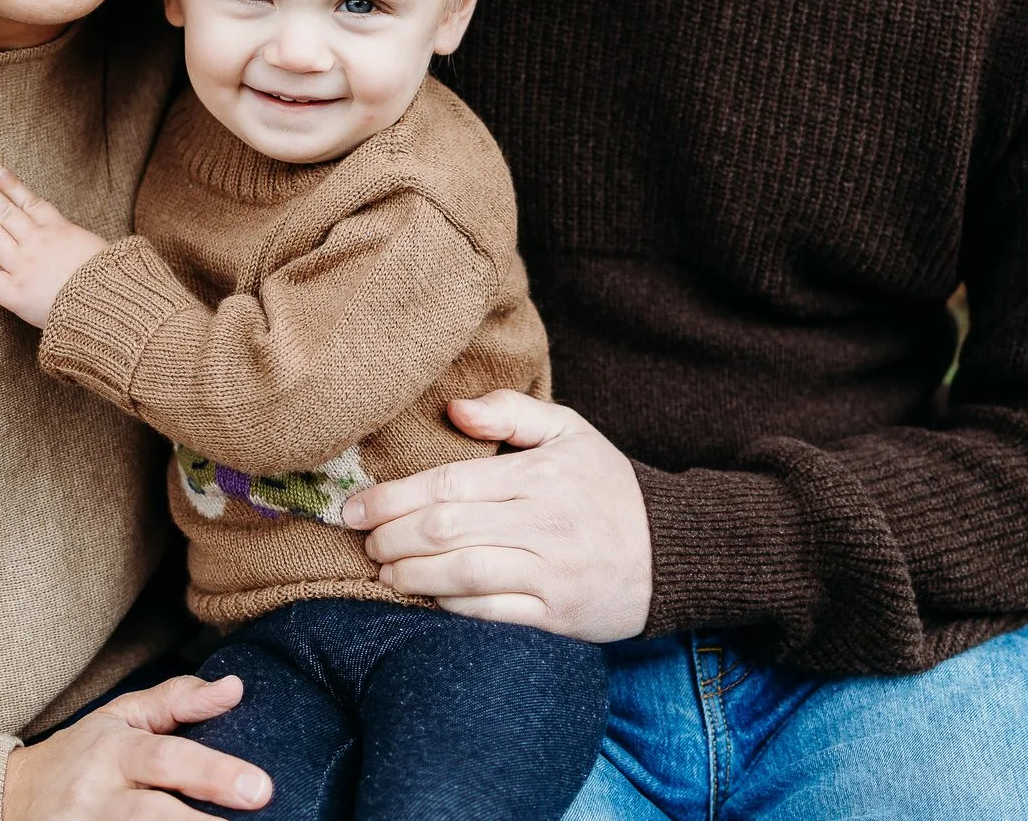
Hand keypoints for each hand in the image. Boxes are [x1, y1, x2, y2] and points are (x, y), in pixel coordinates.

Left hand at [0, 166, 109, 326]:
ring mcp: (22, 265)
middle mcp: (37, 242)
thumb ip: (83, 245)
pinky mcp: (13, 293)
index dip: (10, 185)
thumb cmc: (115, 280)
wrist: (111, 303)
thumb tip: (80, 243)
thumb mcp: (103, 250)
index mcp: (61, 231)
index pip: (30, 202)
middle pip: (4, 210)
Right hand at [0, 672, 270, 818]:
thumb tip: (235, 688)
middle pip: (152, 814)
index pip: (167, 759)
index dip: (213, 774)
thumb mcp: (120, 716)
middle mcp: (96, 795)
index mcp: (112, 751)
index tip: (260, 789)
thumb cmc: (80, 754)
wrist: (9, 797)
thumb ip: (176, 701)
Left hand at [340, 390, 650, 641]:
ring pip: (463, 575)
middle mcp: (545, 524)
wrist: (672, 551)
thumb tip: (452, 409)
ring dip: (411, 575)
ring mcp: (552, 574)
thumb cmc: (608, 487)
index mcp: (541, 475)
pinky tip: (427, 599)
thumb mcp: (570, 431)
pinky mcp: (558, 618)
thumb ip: (510, 412)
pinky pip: (491, 616)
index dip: (393, 498)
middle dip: (392, 536)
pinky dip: (451, 608)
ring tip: (382, 571)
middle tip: (363, 540)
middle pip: (447, 530)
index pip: (450, 484)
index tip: (356, 507)